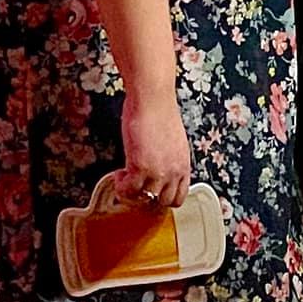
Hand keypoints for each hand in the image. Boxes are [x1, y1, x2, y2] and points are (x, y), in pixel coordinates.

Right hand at [114, 92, 191, 209]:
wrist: (153, 99)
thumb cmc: (160, 113)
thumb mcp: (173, 142)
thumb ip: (168, 159)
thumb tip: (157, 168)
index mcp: (184, 165)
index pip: (179, 196)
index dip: (162, 197)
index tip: (151, 191)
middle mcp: (174, 171)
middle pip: (163, 202)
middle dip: (147, 198)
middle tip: (135, 187)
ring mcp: (159, 171)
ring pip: (145, 199)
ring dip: (132, 193)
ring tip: (124, 179)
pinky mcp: (141, 167)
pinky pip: (128, 190)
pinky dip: (121, 187)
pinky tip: (118, 174)